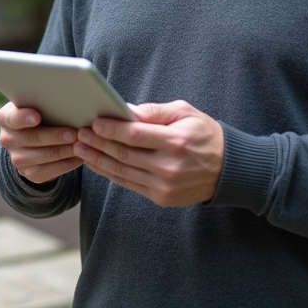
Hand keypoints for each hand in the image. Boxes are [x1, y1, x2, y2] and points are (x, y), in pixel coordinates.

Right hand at [0, 102, 83, 183]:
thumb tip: (66, 96)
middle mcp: (8, 139)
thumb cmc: (38, 114)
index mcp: (6, 118)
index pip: (12, 118)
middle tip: (74, 133)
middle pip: (33, 138)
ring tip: (81, 144)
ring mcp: (17, 159)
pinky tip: (79, 156)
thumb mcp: (35, 105)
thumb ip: (42, 102)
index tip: (37, 116)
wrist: (31, 141)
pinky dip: (68, 163)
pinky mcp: (30, 173)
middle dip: (55, 136)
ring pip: (44, 156)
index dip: (24, 118)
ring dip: (65, 151)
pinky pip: (51, 171)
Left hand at [73, 100, 224, 206]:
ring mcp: (164, 185)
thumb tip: (126, 110)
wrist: (228, 170)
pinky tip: (97, 162)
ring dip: (97, 159)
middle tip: (79, 133)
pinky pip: (129, 184)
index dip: (111, 129)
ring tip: (80, 148)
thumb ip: (155, 112)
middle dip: (98, 143)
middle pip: (124, 154)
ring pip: (122, 171)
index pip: (135, 135)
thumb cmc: (205, 135)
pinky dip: (110, 173)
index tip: (93, 123)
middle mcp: (168, 166)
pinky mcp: (161, 197)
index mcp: (175, 142)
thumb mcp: (185, 113)